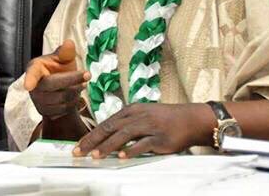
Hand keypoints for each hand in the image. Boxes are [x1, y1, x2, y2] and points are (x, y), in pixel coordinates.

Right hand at [25, 39, 89, 139]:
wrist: (61, 88)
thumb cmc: (59, 70)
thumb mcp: (63, 58)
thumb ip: (66, 52)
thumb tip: (69, 43)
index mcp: (35, 68)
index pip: (32, 74)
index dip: (29, 79)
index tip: (28, 86)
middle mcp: (34, 86)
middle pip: (52, 85)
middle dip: (72, 80)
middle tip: (87, 75)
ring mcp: (38, 100)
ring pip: (60, 99)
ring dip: (75, 91)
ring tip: (82, 84)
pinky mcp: (44, 112)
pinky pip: (62, 110)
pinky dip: (72, 103)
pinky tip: (74, 96)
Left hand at [73, 103, 214, 158]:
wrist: (190, 119)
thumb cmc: (164, 119)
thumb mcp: (143, 116)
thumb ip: (126, 124)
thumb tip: (106, 137)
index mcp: (131, 110)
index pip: (106, 123)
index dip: (90, 135)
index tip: (78, 146)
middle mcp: (137, 116)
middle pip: (110, 128)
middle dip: (92, 140)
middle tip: (79, 152)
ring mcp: (148, 126)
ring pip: (123, 135)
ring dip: (108, 146)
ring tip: (95, 156)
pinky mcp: (159, 138)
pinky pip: (143, 144)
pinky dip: (131, 150)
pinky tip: (121, 157)